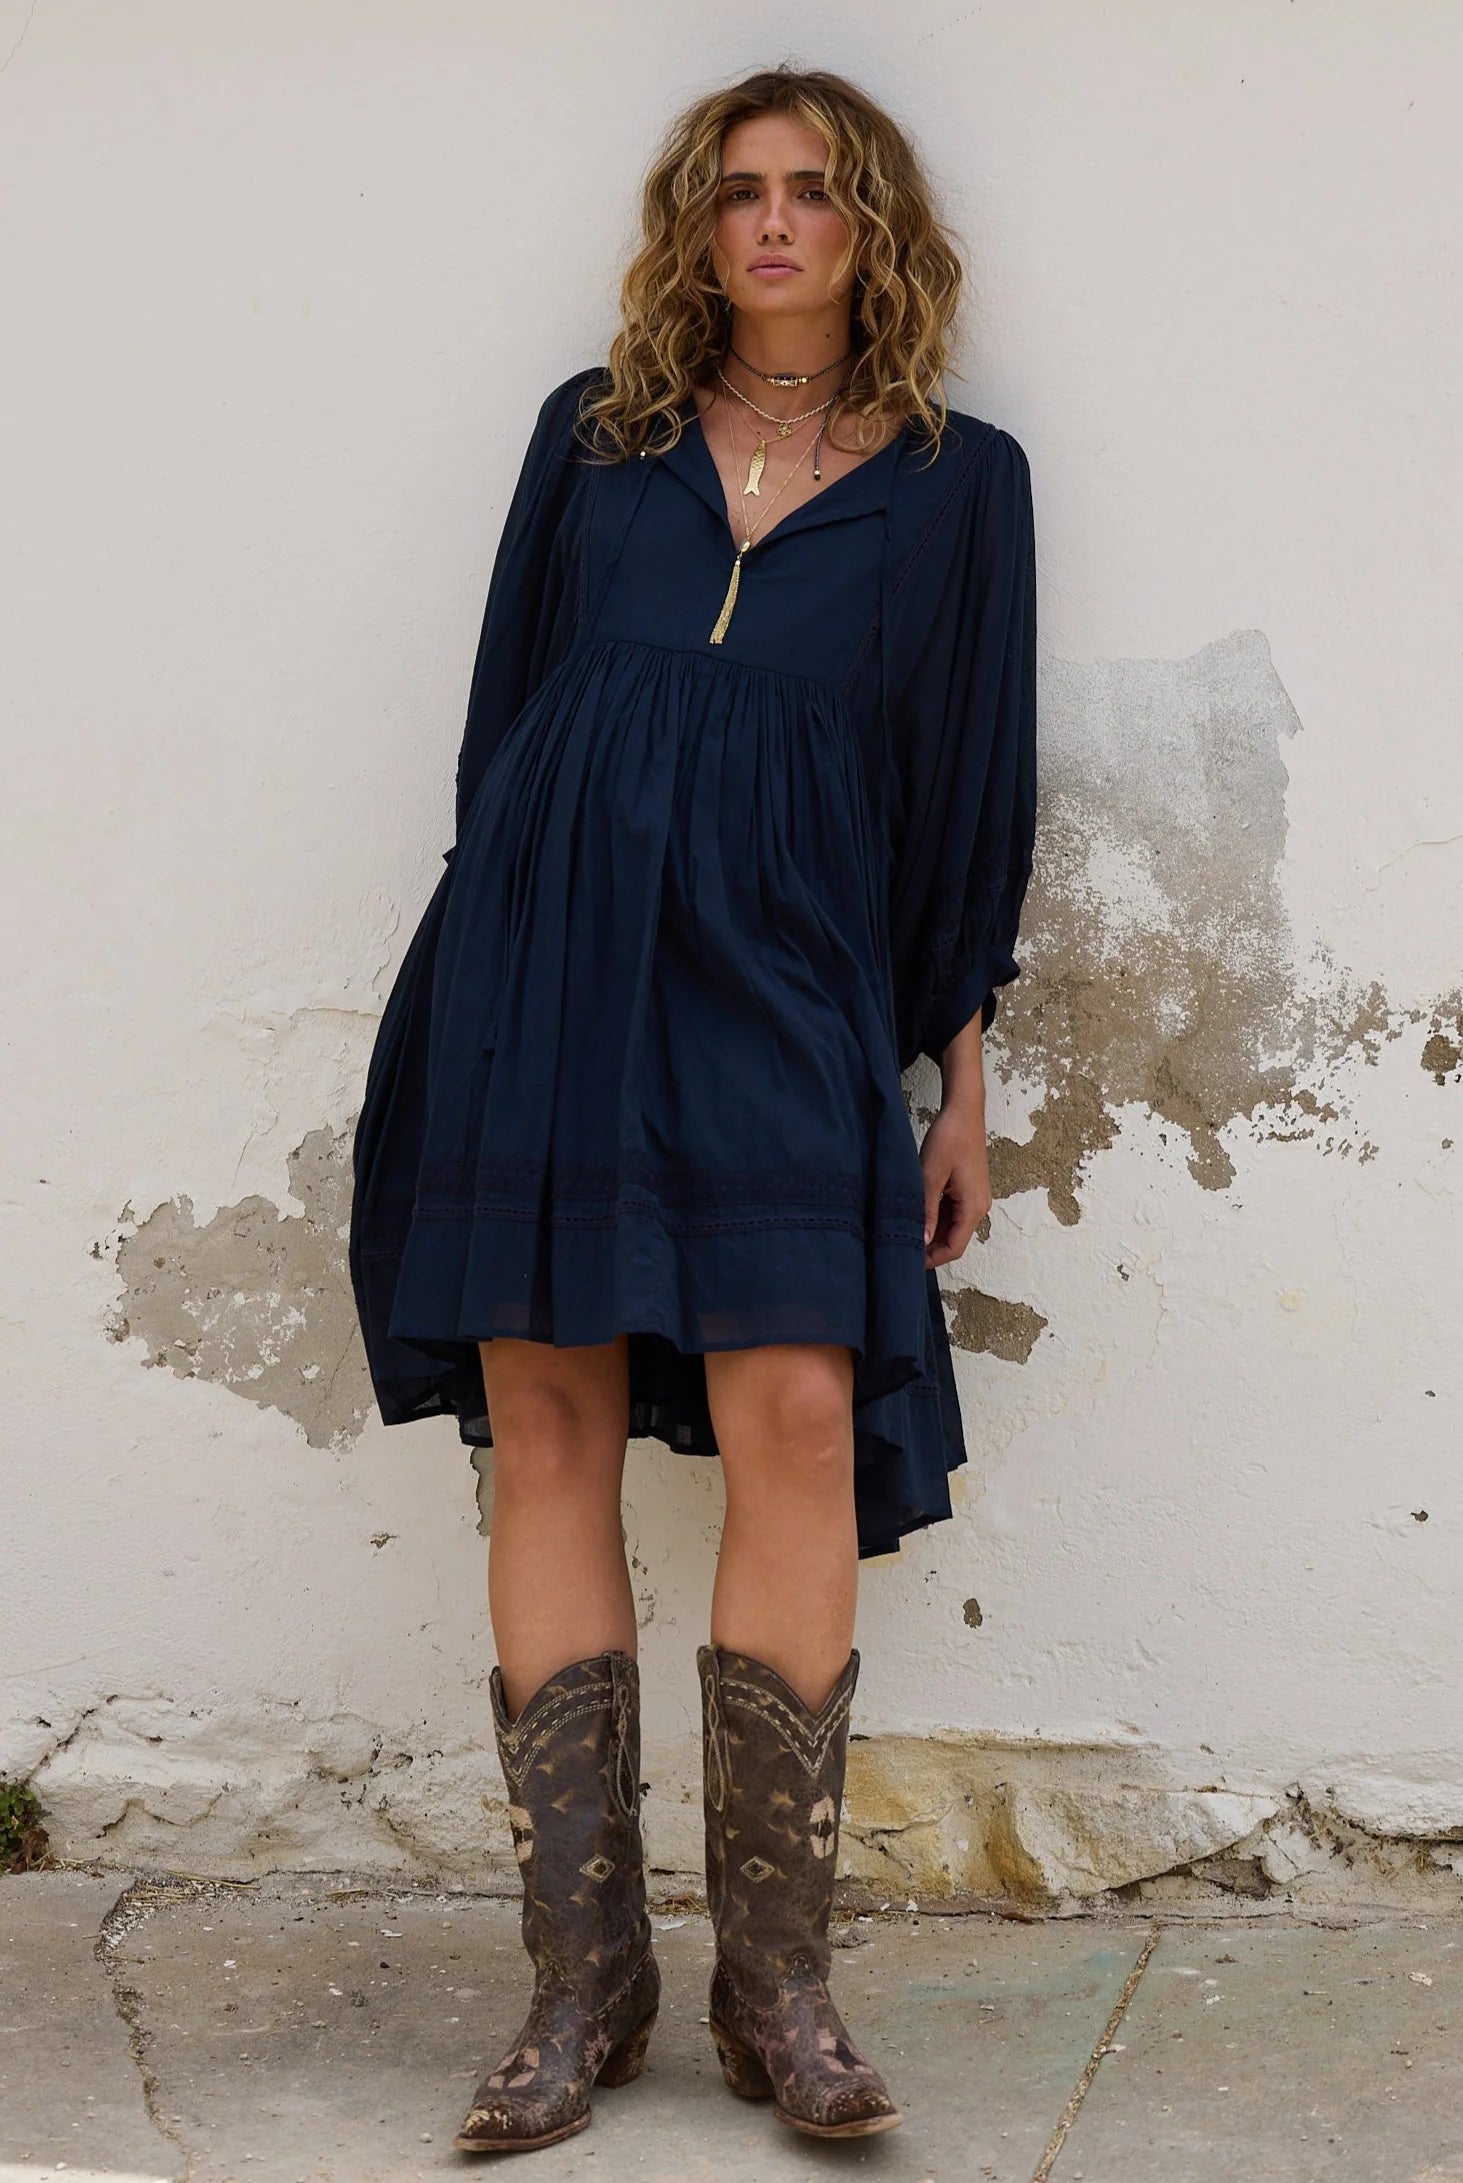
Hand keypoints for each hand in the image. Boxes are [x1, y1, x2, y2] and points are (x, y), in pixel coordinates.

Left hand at [919, 1099, 991, 1268]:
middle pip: (953, 1240)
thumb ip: (926, 1212)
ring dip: (930, 1231)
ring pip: (950, 1227)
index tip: (907, 1260)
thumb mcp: (930, 1176)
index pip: (954, 1248)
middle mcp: (978, 1207)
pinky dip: (933, 1217)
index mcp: (973, 1207)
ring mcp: (973, 1198)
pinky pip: (950, 1212)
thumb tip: (922, 1241)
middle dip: (928, 1247)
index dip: (931, 1259)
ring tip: (903, 1230)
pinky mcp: (966, 1190)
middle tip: (900, 1246)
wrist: (963, 1111)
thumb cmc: (950, 1138)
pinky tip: (914, 1213)